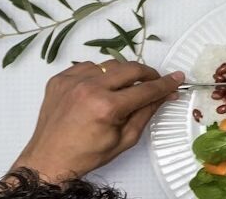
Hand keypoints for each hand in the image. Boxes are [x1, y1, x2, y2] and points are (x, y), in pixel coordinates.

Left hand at [12, 61, 182, 181]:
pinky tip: (99, 88)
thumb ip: (147, 112)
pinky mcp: (59, 80)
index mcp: (107, 107)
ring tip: (122, 89)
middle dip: (147, 75)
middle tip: (153, 83)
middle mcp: (89, 89)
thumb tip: (165, 95)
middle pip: (131, 69)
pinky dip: (99, 74)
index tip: (177, 78)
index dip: (165, 84)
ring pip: (111, 65)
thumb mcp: (125, 138)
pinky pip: (88, 67)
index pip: (146, 89)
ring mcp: (71, 81)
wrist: (49, 159)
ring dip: (122, 74)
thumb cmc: (87, 155)